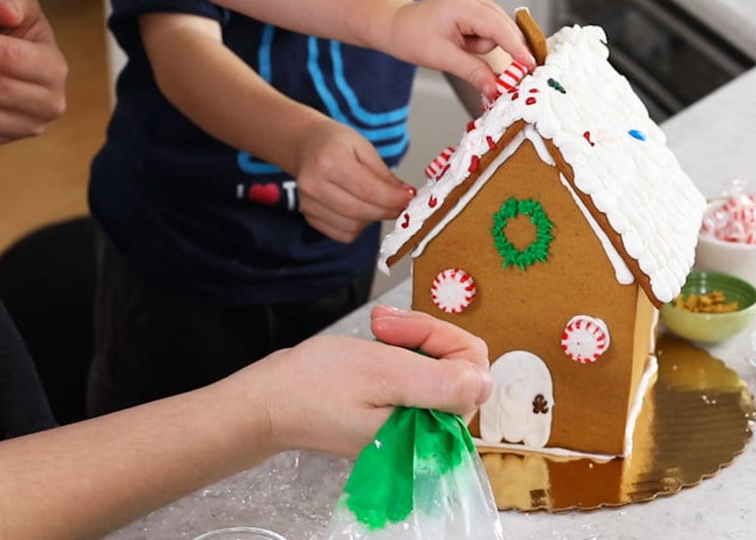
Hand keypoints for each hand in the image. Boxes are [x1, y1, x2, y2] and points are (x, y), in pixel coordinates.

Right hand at [256, 306, 490, 458]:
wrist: (271, 400)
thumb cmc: (318, 385)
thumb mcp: (382, 374)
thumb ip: (438, 382)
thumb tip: (483, 383)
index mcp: (429, 431)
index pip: (472, 373)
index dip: (440, 339)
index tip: (397, 330)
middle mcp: (427, 432)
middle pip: (459, 364)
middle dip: (425, 334)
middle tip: (383, 323)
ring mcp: (413, 420)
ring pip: (440, 361)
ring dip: (412, 334)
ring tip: (377, 326)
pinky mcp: (399, 409)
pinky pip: (420, 368)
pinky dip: (403, 345)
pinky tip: (378, 336)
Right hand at [292, 118, 412, 241]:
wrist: (306, 146)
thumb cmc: (336, 143)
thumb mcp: (364, 147)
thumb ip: (384, 174)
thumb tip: (405, 196)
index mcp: (328, 160)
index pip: (367, 189)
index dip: (392, 198)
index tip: (410, 198)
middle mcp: (313, 184)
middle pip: (359, 211)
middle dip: (387, 211)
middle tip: (402, 205)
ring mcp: (308, 204)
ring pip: (352, 226)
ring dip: (372, 218)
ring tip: (378, 202)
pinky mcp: (309, 217)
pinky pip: (342, 234)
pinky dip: (358, 226)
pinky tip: (361, 209)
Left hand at [384, 0, 534, 99]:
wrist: (397, 25)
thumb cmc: (412, 37)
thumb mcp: (442, 58)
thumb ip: (473, 72)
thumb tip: (496, 88)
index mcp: (461, 5)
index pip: (498, 28)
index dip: (517, 49)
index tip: (530, 67)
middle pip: (504, 27)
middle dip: (498, 49)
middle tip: (497, 74)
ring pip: (498, 29)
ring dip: (484, 45)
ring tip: (459, 47)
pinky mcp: (477, 4)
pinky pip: (492, 26)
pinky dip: (482, 39)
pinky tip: (464, 40)